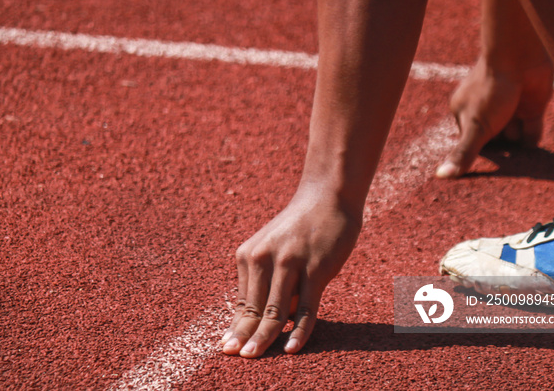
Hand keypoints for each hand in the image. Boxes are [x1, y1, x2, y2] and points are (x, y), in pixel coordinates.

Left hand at [222, 185, 360, 357]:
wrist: (326, 197)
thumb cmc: (300, 228)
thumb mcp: (272, 248)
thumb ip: (266, 280)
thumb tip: (265, 320)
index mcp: (248, 255)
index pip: (243, 301)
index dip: (237, 326)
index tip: (227, 347)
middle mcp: (264, 258)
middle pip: (254, 308)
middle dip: (243, 335)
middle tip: (232, 357)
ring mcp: (290, 263)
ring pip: (275, 310)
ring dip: (264, 337)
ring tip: (253, 357)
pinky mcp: (316, 269)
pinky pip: (306, 308)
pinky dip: (299, 331)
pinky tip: (291, 348)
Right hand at [436, 61, 553, 177]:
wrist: (520, 57)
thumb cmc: (491, 88)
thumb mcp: (475, 126)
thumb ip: (463, 153)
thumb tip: (441, 176)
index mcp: (465, 114)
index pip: (471, 143)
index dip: (477, 154)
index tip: (482, 168)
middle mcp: (486, 114)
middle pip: (493, 144)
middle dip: (498, 151)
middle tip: (502, 163)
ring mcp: (509, 111)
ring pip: (513, 140)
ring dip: (515, 144)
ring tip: (514, 139)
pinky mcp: (531, 109)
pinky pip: (532, 132)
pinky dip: (532, 139)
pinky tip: (530, 143)